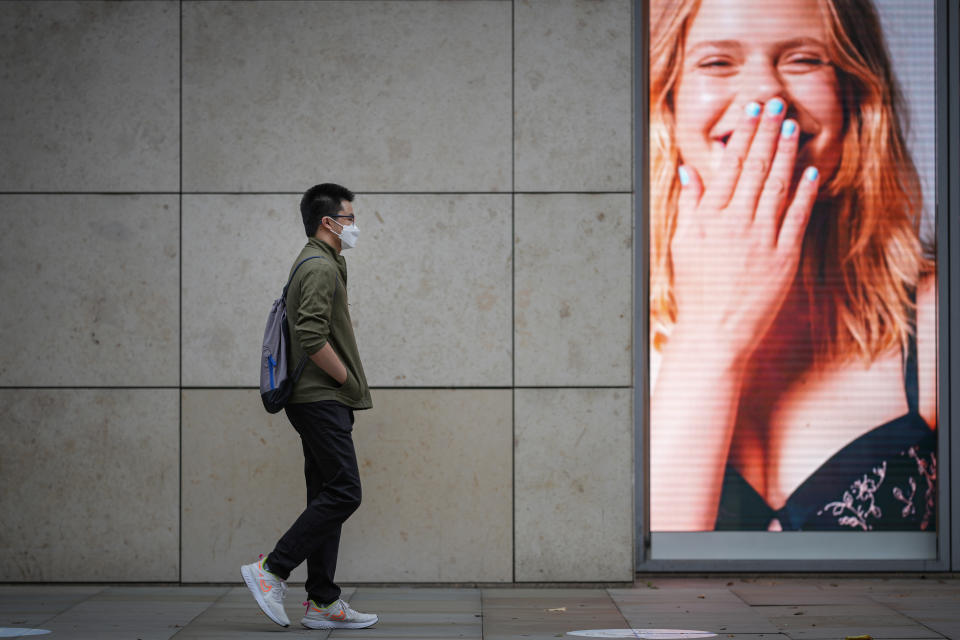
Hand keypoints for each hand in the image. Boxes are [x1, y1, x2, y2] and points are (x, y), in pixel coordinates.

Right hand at [670, 98, 818, 360]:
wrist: (715, 332)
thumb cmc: (696, 291)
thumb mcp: (682, 245)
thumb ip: (690, 206)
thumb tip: (690, 172)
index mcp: (710, 218)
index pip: (729, 166)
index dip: (743, 134)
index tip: (752, 111)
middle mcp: (736, 223)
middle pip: (756, 168)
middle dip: (767, 132)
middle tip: (777, 104)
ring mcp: (762, 239)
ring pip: (777, 186)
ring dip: (786, 153)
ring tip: (793, 127)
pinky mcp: (784, 257)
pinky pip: (796, 218)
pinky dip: (804, 193)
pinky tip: (810, 171)